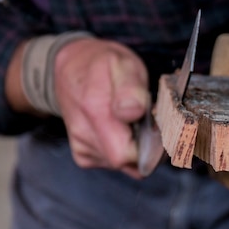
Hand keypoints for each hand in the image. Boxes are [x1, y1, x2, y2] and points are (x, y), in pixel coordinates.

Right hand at [53, 38, 153, 177]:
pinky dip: (124, 149)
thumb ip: (129, 88)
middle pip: (126, 162)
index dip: (150, 146)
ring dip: (134, 147)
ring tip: (131, 121)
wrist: (72, 68)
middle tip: (146, 121)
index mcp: (94, 110)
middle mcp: (83, 133)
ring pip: (122, 165)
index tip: (156, 126)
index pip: (127, 154)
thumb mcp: (123, 64)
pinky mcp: (83, 155)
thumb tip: (132, 112)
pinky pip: (114, 164)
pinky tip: (121, 129)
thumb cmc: (103, 65)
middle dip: (144, 147)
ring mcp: (82, 147)